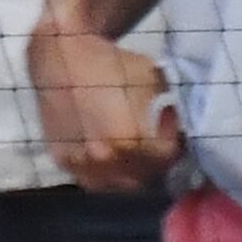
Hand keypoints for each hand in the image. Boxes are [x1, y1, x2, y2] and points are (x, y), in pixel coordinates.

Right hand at [29, 29, 183, 189]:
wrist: (61, 53)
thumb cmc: (109, 63)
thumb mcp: (151, 79)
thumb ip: (166, 108)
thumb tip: (180, 125)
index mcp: (128, 139)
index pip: (167, 159)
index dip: (177, 142)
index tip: (174, 127)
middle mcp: (104, 159)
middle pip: (145, 180)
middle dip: (158, 164)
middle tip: (161, 149)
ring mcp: (81, 164)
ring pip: (118, 187)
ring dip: (132, 175)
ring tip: (138, 157)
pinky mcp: (63, 161)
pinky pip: (93, 181)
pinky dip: (107, 174)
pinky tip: (113, 156)